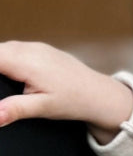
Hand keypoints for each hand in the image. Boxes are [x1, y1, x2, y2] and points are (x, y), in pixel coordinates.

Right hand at [0, 41, 132, 141]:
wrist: (98, 94)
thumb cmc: (74, 100)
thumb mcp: (43, 108)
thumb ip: (15, 109)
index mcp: (26, 61)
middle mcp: (29, 48)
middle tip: (2, 91)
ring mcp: (35, 46)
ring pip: (4, 49)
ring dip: (0, 64)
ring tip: (6, 86)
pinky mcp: (40, 48)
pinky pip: (15, 49)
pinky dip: (9, 60)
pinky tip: (15, 76)